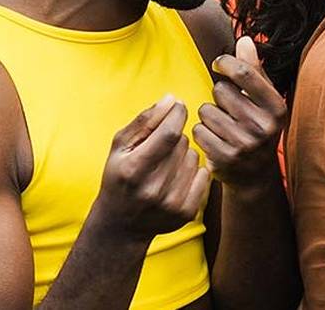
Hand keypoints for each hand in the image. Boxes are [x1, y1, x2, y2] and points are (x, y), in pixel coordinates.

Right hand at [90, 95, 210, 242]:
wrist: (122, 224)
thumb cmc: (119, 176)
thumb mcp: (120, 146)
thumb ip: (144, 121)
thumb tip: (171, 100)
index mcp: (134, 169)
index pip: (168, 133)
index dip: (177, 113)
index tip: (177, 106)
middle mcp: (154, 189)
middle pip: (181, 143)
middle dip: (175, 135)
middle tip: (161, 145)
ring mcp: (172, 204)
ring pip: (194, 157)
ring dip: (183, 153)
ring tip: (166, 163)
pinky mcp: (187, 213)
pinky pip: (204, 174)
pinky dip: (194, 170)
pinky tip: (177, 176)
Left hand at [194, 37, 286, 186]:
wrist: (254, 175)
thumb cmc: (256, 127)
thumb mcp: (263, 100)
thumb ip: (254, 69)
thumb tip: (246, 40)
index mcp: (276, 107)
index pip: (244, 72)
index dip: (226, 63)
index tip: (219, 64)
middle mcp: (264, 126)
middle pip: (221, 91)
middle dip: (218, 96)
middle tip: (228, 109)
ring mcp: (245, 144)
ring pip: (206, 110)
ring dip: (208, 115)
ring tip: (222, 125)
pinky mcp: (225, 157)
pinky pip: (198, 130)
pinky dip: (201, 132)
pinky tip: (214, 139)